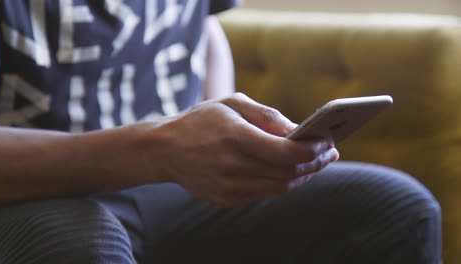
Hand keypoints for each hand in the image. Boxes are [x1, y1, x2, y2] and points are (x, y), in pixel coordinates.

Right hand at [139, 93, 338, 206]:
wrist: (165, 150)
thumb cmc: (203, 120)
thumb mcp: (233, 103)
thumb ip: (268, 116)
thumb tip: (301, 131)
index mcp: (234, 136)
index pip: (286, 152)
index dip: (313, 150)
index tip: (329, 142)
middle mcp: (231, 166)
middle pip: (289, 173)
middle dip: (315, 163)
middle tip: (330, 153)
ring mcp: (229, 187)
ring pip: (281, 187)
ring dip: (303, 175)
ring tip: (316, 161)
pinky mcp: (227, 199)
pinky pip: (265, 193)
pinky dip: (283, 182)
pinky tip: (290, 170)